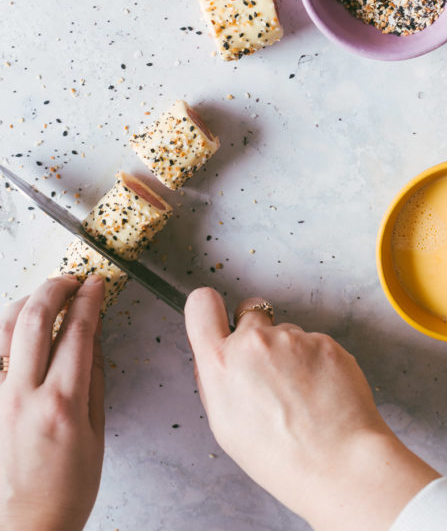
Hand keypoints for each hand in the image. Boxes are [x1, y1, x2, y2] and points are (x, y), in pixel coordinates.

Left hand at [0, 275, 105, 530]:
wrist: (25, 528)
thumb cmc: (65, 491)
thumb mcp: (96, 434)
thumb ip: (94, 379)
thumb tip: (93, 335)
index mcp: (61, 404)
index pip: (77, 330)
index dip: (89, 299)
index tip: (97, 284)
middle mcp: (22, 397)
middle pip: (35, 319)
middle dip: (55, 288)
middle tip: (70, 280)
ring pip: (3, 329)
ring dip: (26, 302)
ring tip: (44, 297)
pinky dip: (4, 332)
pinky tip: (17, 327)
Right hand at [185, 290, 438, 530]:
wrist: (338, 463)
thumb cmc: (281, 458)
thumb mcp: (226, 425)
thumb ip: (218, 379)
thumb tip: (221, 356)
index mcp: (221, 364)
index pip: (201, 304)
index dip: (210, 309)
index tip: (220, 318)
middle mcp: (254, 342)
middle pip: (250, 312)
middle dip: (257, 332)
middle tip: (271, 369)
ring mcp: (293, 337)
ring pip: (286, 331)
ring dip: (291, 352)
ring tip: (301, 395)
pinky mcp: (324, 340)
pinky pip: (315, 341)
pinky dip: (317, 361)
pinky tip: (322, 393)